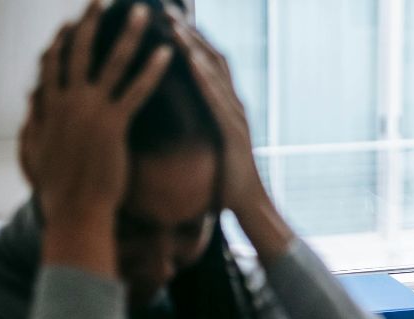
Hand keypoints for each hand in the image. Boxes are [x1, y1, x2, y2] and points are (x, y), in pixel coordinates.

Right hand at [20, 1, 170, 271]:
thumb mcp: (33, 152)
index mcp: (48, 107)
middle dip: (90, 22)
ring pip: (111, 63)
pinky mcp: (113, 125)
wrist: (75, 211)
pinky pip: (136, 90)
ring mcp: (90, 111)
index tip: (70, 24)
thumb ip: (33, 122)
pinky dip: (152, 70)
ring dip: (128, 35)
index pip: (52, 64)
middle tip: (101, 0)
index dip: (62, 42)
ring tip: (143, 14)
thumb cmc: (56, 191)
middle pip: (79, 52)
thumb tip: (31, 102)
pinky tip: (167, 54)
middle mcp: (67, 102)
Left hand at [169, 14, 267, 214]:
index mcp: (226, 107)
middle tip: (165, 10)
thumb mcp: (208, 144)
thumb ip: (198, 125)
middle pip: (212, 58)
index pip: (209, 63)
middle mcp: (234, 105)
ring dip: (194, 48)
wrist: (248, 204)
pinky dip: (204, 79)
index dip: (190, 39)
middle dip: (189, 33)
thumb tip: (176, 116)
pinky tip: (190, 62)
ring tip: (173, 26)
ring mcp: (236, 117)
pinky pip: (217, 100)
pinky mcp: (234, 132)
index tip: (167, 19)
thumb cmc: (225, 179)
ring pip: (215, 74)